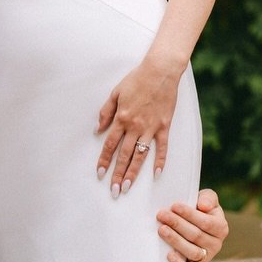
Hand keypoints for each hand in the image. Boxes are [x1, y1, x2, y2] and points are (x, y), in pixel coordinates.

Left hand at [95, 56, 181, 195]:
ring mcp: (150, 128)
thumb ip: (106, 112)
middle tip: (113, 190)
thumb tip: (97, 129)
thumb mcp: (115, 93)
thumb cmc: (137, 79)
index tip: (99, 173)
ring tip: (127, 187)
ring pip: (140, 156)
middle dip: (117, 174)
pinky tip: (157, 174)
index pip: (110, 144)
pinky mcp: (164, 127)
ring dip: (133, 173)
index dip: (104, 160)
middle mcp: (135, 126)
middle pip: (124, 155)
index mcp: (121, 118)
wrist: (160, 71)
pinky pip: (162, 148)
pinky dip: (160, 161)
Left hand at [157, 188, 228, 261]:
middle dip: (177, 224)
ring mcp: (206, 258)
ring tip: (161, 229)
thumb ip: (208, 197)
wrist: (190, 226)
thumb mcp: (205, 199)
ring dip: (175, 240)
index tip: (174, 206)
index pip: (206, 222)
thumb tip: (204, 206)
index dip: (189, 214)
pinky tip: (168, 254)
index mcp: (221, 227)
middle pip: (196, 236)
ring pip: (192, 252)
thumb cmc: (197, 210)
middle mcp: (216, 245)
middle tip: (161, 215)